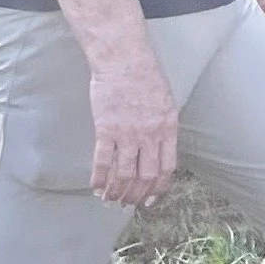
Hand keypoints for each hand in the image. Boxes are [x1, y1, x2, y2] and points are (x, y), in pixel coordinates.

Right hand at [90, 56, 178, 207]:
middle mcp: (150, 134)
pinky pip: (102, 162)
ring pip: (124, 174)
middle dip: (137, 195)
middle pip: (146, 176)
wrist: (124, 60)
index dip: (159, 188)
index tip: (151, 199)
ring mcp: (127, 133)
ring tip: (111, 199)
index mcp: (168, 127)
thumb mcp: (166, 102)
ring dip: (117, 192)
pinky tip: (96, 187)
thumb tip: (160, 150)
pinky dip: (98, 178)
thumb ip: (164, 127)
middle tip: (128, 203)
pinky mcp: (105, 129)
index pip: (167, 167)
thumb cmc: (146, 76)